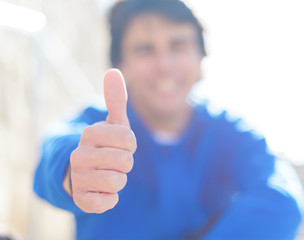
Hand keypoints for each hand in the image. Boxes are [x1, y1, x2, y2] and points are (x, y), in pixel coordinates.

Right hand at [67, 69, 136, 212]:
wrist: (86, 173)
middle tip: (115, 161)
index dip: (130, 143)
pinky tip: (102, 190)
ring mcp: (78, 178)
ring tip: (109, 174)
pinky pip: (108, 201)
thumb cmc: (106, 146)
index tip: (122, 144)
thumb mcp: (113, 123)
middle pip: (125, 161)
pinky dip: (111, 197)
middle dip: (126, 163)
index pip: (128, 139)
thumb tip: (113, 71)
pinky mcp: (81, 200)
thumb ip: (115, 100)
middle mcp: (79, 155)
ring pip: (118, 181)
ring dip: (120, 179)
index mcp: (89, 134)